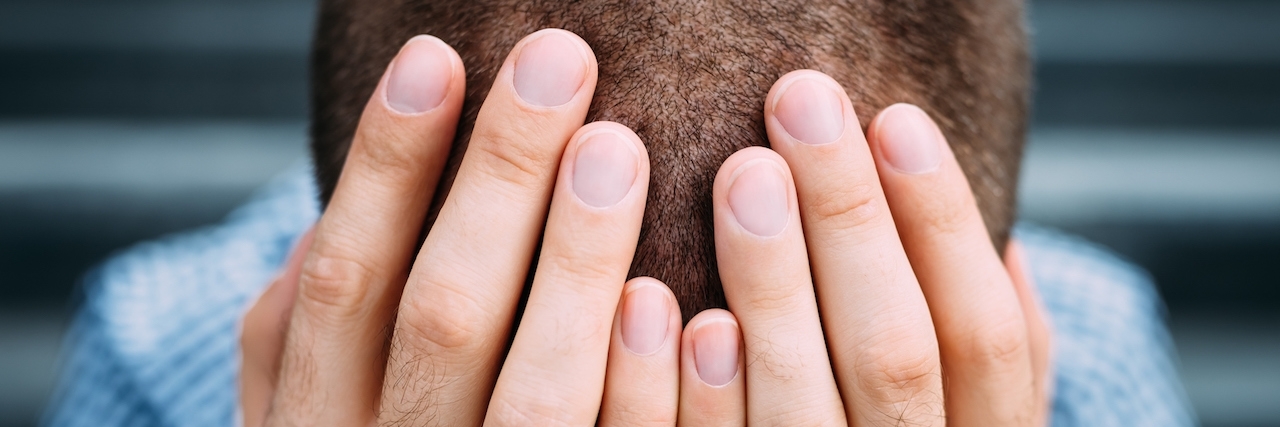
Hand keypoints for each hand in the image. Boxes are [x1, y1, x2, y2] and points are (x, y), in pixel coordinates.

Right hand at [239, 29, 683, 425]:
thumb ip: (310, 340)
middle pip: (444, 316)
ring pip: (536, 394)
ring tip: (618, 145)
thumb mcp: (305, 419)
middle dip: (499, 181)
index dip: (387, 166)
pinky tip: (680, 304)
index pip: (346, 281)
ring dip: (576, 265)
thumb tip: (335, 212)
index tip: (437, 55)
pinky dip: (645, 393)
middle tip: (559, 60)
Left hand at [680, 71, 1051, 425]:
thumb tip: (1007, 254)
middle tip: (798, 106)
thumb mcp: (971, 421)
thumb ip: (985, 363)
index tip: (893, 118)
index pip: (984, 335)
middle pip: (894, 354)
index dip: (944, 223)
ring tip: (742, 173)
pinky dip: (687, 391)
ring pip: (799, 409)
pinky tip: (661, 303)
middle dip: (850, 221)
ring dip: (771, 286)